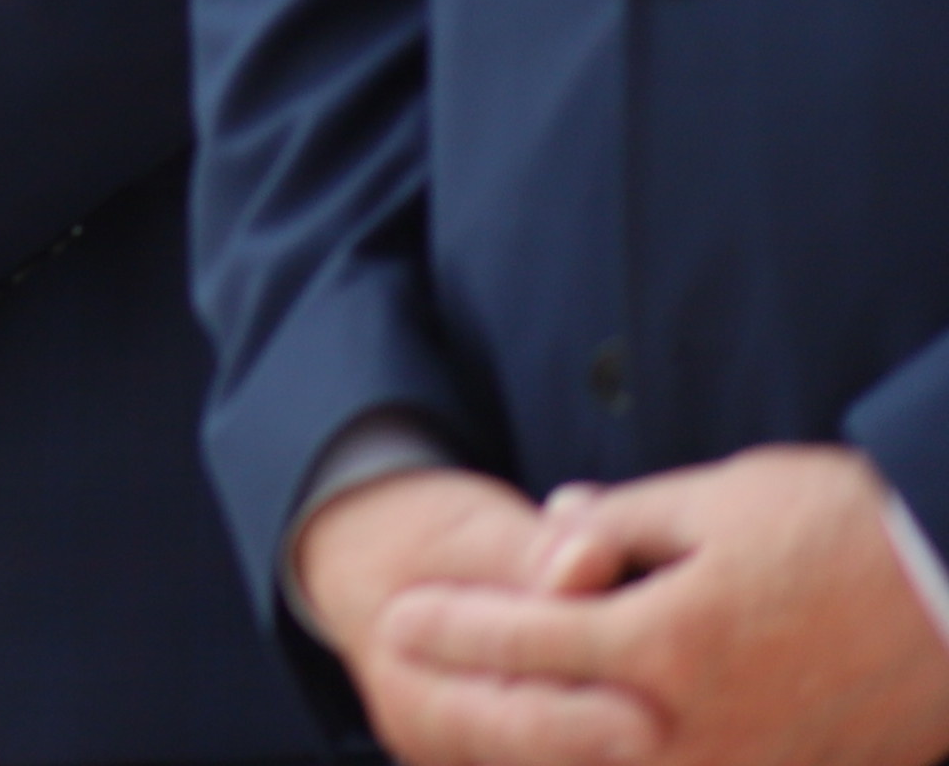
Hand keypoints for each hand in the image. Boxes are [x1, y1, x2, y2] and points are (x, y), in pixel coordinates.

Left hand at [374, 451, 948, 765]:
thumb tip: (549, 538)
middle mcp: (694, 724)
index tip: (392, 619)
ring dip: (529, 752)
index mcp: (668, 641)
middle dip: (467, 704)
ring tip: (471, 723)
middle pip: (546, 731)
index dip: (452, 629)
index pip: (527, 640)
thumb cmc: (848, 534)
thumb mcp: (720, 500)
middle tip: (403, 677)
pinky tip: (580, 747)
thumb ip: (619, 524)